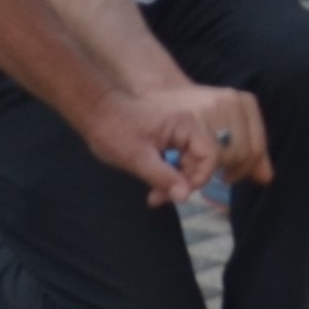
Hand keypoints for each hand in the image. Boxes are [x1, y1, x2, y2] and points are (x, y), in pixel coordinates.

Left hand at [81, 79, 258, 204]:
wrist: (96, 111)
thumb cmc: (113, 130)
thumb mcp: (136, 158)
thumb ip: (163, 177)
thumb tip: (185, 197)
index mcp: (186, 124)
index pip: (212, 154)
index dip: (200, 177)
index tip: (178, 192)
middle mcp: (191, 125)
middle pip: (209, 159)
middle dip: (190, 182)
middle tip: (160, 197)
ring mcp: (185, 131)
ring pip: (199, 162)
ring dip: (183, 181)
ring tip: (156, 194)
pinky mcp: (177, 138)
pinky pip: (188, 160)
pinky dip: (177, 175)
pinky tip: (158, 186)